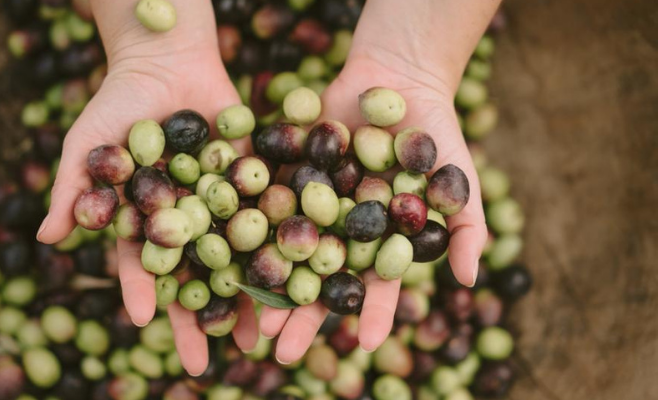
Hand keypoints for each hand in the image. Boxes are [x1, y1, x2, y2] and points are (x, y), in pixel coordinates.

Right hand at [36, 0, 256, 374]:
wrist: (166, 60)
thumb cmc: (117, 102)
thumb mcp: (88, 143)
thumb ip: (72, 189)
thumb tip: (46, 238)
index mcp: (148, 222)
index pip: (144, 264)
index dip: (143, 289)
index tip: (144, 318)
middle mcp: (188, 222)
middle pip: (195, 276)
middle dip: (198, 317)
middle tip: (204, 360)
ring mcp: (222, 205)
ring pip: (236, 258)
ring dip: (247, 296)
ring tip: (260, 336)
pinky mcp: (254, 181)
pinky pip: (268, 213)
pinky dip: (281, 243)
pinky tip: (295, 272)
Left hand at [259, 42, 487, 364]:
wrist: (396, 75)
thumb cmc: (434, 132)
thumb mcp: (456, 180)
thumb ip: (465, 228)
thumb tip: (468, 282)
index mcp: (376, 241)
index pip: (375, 285)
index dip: (374, 312)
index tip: (367, 342)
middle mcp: (338, 230)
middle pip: (318, 279)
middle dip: (302, 315)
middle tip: (282, 351)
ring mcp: (308, 205)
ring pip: (283, 252)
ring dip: (267, 285)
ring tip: (251, 319)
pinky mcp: (283, 175)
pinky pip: (263, 203)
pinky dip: (246, 229)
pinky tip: (228, 256)